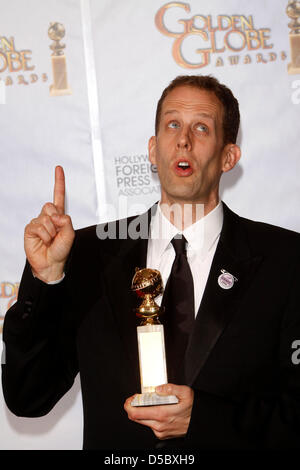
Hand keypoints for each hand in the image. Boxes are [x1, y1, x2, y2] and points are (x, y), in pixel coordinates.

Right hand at [24, 166, 74, 281]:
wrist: (51, 263)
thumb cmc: (61, 250)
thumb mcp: (70, 235)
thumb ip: (67, 222)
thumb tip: (57, 215)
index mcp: (59, 215)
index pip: (58, 195)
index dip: (59, 182)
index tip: (58, 168)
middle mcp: (48, 216)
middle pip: (50, 206)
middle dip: (56, 219)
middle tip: (56, 233)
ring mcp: (38, 222)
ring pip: (45, 218)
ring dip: (51, 232)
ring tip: (50, 240)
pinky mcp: (30, 229)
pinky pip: (38, 227)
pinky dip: (44, 236)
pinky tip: (43, 241)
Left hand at [124, 384, 193, 439]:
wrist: (200, 423)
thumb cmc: (194, 409)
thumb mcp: (186, 393)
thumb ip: (170, 388)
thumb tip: (158, 388)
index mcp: (162, 414)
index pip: (135, 413)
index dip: (129, 404)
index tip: (131, 398)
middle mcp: (159, 425)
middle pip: (136, 418)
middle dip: (133, 407)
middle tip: (136, 399)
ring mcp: (160, 431)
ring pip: (143, 421)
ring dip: (142, 412)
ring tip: (149, 404)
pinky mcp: (162, 435)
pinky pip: (151, 425)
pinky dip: (150, 417)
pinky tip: (157, 411)